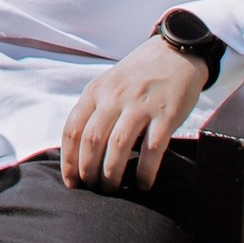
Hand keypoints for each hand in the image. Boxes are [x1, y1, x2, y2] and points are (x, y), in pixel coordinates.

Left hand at [59, 38, 209, 191]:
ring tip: (113, 189)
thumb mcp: (108, 84)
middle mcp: (114, 97)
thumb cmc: (137, 76)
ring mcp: (140, 105)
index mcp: (95, 91)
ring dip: (112, 174)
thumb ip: (94, 110)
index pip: (73, 130)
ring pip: (117, 147)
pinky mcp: (166, 114)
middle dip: (89, 171)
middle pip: (92, 141)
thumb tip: (80, 151)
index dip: (69, 160)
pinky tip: (143, 184)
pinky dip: (145, 171)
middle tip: (94, 189)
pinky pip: (152, 149)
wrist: (175, 53)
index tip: (71, 181)